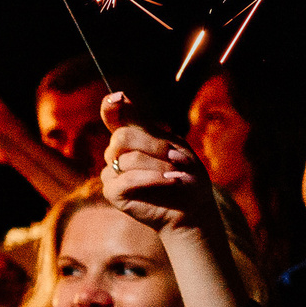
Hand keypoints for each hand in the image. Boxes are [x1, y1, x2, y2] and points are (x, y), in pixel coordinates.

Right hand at [98, 92, 222, 236]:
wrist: (193, 208)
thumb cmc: (186, 175)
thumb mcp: (176, 147)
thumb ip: (149, 130)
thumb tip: (124, 105)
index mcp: (134, 137)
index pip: (115, 117)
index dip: (112, 107)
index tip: (117, 98)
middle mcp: (119, 152)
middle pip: (122, 136)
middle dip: (153, 145)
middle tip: (177, 157)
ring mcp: (113, 172)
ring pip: (127, 159)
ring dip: (158, 165)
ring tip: (177, 174)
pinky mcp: (113, 192)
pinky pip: (127, 179)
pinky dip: (154, 179)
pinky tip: (172, 180)